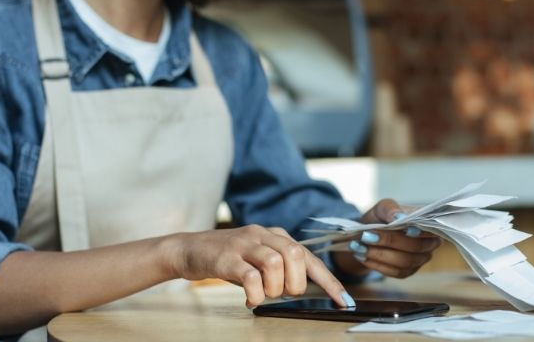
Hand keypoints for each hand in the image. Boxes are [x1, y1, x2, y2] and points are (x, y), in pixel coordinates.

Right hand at [172, 225, 353, 307]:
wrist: (189, 249)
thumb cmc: (229, 259)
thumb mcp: (258, 260)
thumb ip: (279, 269)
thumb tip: (300, 290)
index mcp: (275, 235)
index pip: (309, 257)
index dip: (329, 280)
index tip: (344, 300)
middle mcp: (262, 234)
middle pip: (295, 254)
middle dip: (296, 282)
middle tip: (282, 293)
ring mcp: (244, 244)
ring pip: (275, 263)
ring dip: (274, 287)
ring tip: (263, 295)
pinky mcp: (226, 257)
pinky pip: (250, 276)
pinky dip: (256, 292)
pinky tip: (250, 299)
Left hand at [332, 199, 441, 277]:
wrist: (367, 236)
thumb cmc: (380, 219)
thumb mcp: (381, 208)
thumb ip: (391, 209)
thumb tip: (399, 217)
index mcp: (427, 224)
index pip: (431, 229)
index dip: (421, 232)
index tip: (407, 230)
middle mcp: (428, 243)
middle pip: (416, 247)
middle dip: (390, 241)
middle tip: (366, 236)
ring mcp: (418, 260)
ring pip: (404, 262)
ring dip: (379, 254)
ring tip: (359, 246)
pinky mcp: (406, 272)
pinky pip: (395, 272)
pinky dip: (376, 264)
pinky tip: (361, 256)